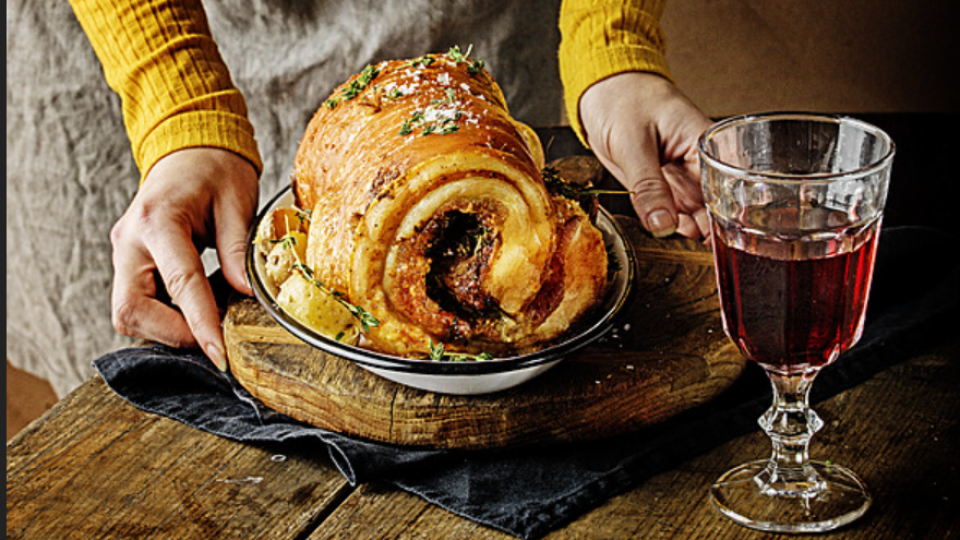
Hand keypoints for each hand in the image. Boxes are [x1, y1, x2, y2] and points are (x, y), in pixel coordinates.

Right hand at [109, 148, 258, 369]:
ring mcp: (124, 253)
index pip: (179, 284)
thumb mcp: (237, 202)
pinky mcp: (129, 263)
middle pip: (133, 310)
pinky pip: (139, 303)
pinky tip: (198, 308)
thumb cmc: (215, 168)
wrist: (190, 148)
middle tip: (216, 337)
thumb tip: (248, 296)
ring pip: (130, 314)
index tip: (220, 355)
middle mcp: (129, 241)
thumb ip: (238, 249)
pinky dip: (166, 315)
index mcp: (157, 221)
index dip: (200, 324)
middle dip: (173, 333)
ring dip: (168, 327)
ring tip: (210, 320)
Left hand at [579, 72, 712, 238]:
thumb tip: (664, 226)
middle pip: (716, 206)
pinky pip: (672, 213)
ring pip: (695, 215)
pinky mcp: (663, 186)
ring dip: (692, 234)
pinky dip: (671, 226)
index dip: (728, 218)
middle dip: (711, 233)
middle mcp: (699, 164)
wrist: (601, 92)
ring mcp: (681, 177)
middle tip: (703, 258)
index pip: (728, 188)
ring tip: (688, 252)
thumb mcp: (632, 144)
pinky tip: (671, 237)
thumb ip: (648, 187)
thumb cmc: (623, 99)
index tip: (722, 244)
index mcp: (705, 144)